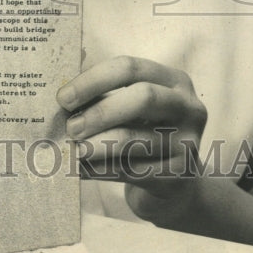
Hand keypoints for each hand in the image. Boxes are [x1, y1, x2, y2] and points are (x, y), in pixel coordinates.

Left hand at [57, 55, 207, 223]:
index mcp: (174, 80)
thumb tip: (63, 96)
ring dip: (96, 144)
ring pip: (135, 139)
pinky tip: (81, 169)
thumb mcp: (131, 109)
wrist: (174, 184)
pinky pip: (131, 170)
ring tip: (73, 150)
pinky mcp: (178, 176)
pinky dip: (100, 169)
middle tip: (70, 127)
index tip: (63, 97)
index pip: (130, 68)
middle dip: (100, 112)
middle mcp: (188, 107)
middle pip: (143, 98)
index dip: (93, 80)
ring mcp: (188, 142)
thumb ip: (104, 97)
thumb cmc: (143, 134)